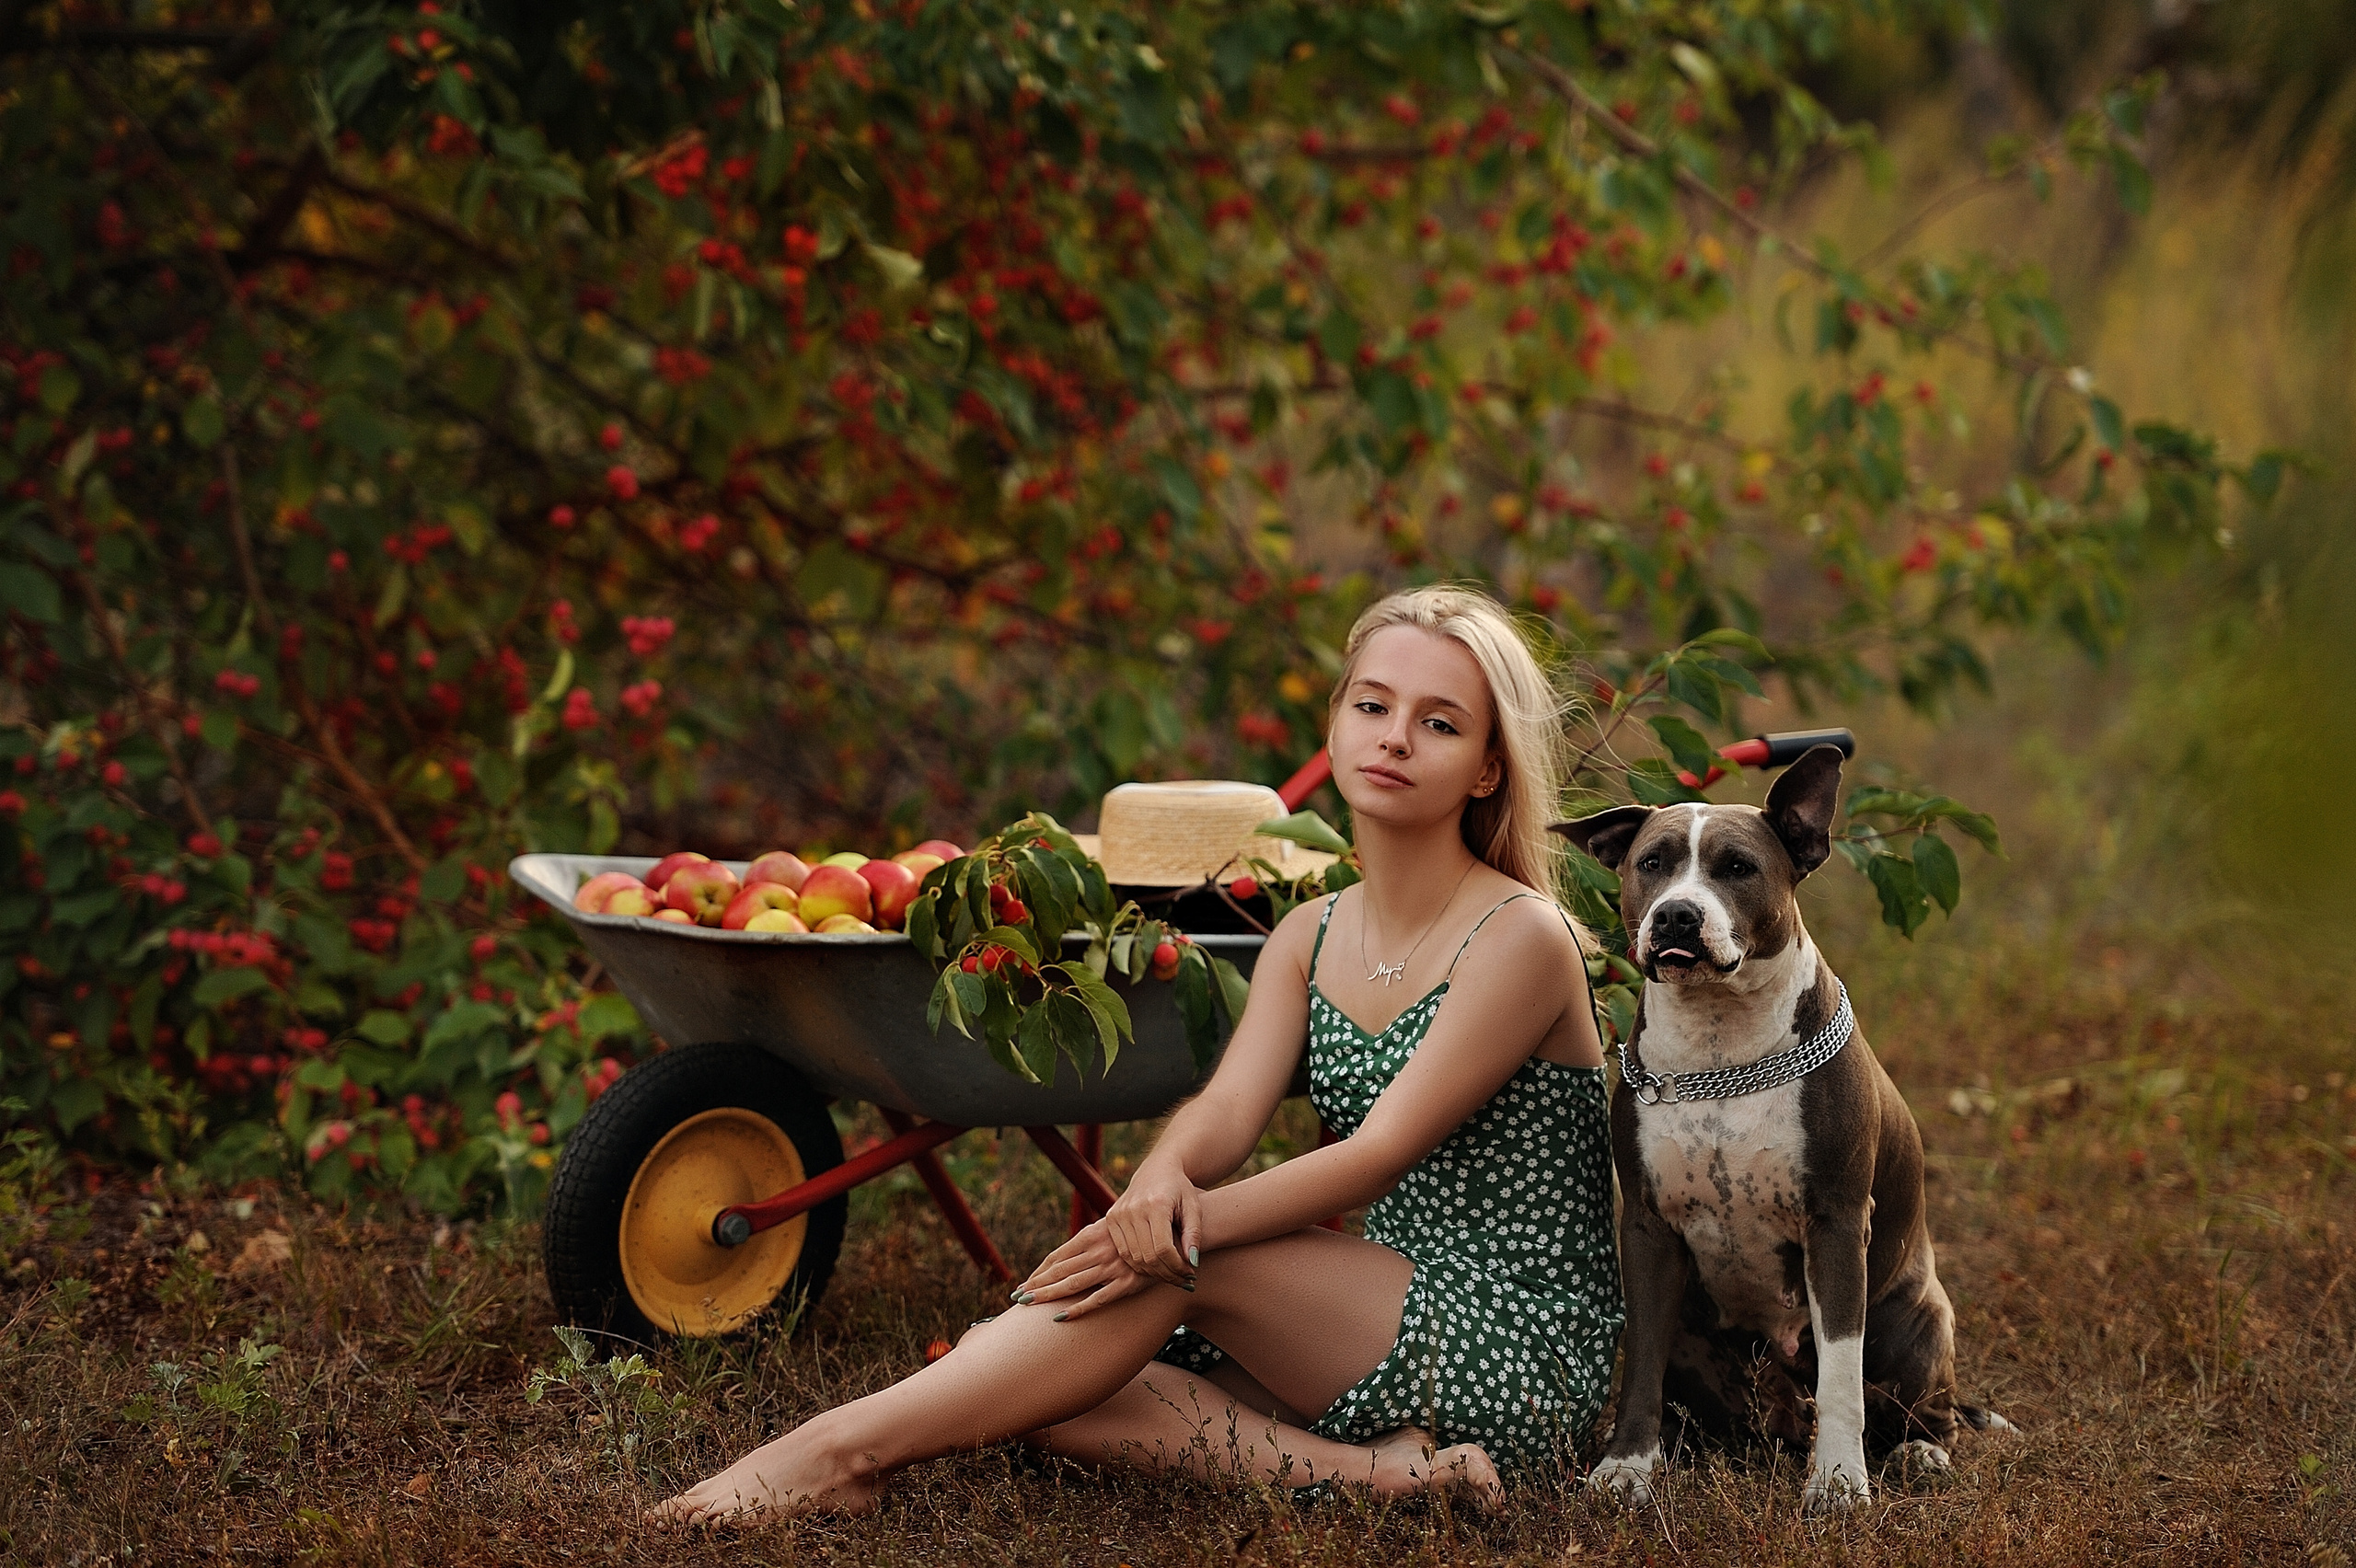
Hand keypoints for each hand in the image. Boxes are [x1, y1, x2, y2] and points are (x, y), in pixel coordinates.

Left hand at [1014, 1220, 1151, 1319]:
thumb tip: (1068, 1257)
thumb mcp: (1112, 1229)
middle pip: (1059, 1270)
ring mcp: (1112, 1267)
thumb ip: (1091, 1241)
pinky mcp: (1127, 1284)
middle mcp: (1099, 1251)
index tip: (1024, 1283)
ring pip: (1072, 1283)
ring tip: (1028, 1304)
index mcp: (1092, 1235)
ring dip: (1048, 1294)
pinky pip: (1097, 1299)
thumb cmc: (1140, 1232)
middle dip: (1036, 1284)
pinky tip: (1060, 1317)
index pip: (1058, 1256)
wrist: (1174, 1233)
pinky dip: (1077, 1308)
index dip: (1039, 1270)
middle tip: (1017, 1297)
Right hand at [1100, 1156, 1201, 1288]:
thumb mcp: (1194, 1208)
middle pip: (1147, 1256)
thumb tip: (1193, 1262)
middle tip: (1183, 1280)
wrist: (1158, 1169)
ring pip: (1133, 1258)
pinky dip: (1139, 1264)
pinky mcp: (1111, 1218)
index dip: (1177, 1267)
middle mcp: (1133, 1209)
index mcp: (1155, 1204)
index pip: (1163, 1248)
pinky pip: (1123, 1251)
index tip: (1191, 1274)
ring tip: (1172, 1275)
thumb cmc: (1181, 1189)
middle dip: (1167, 1273)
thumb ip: (1194, 1234)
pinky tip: (1156, 1266)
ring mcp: (1118, 1214)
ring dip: (1153, 1272)